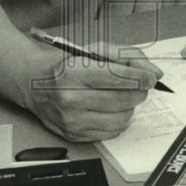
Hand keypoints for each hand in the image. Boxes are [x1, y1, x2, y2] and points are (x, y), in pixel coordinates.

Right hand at [22, 42, 162, 141]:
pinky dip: (118, 120)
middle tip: (138, 84)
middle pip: (124, 99)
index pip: (118, 77)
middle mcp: (70, 98)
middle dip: (139, 91)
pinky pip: (112, 132)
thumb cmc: (66, 65)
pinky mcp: (75, 135)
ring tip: (121, 96)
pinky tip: (110, 108)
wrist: (33, 84)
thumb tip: (152, 72)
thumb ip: (126, 57)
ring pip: (122, 118)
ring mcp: (72, 120)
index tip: (150, 76)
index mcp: (73, 71)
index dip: (141, 77)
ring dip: (129, 106)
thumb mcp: (94, 50)